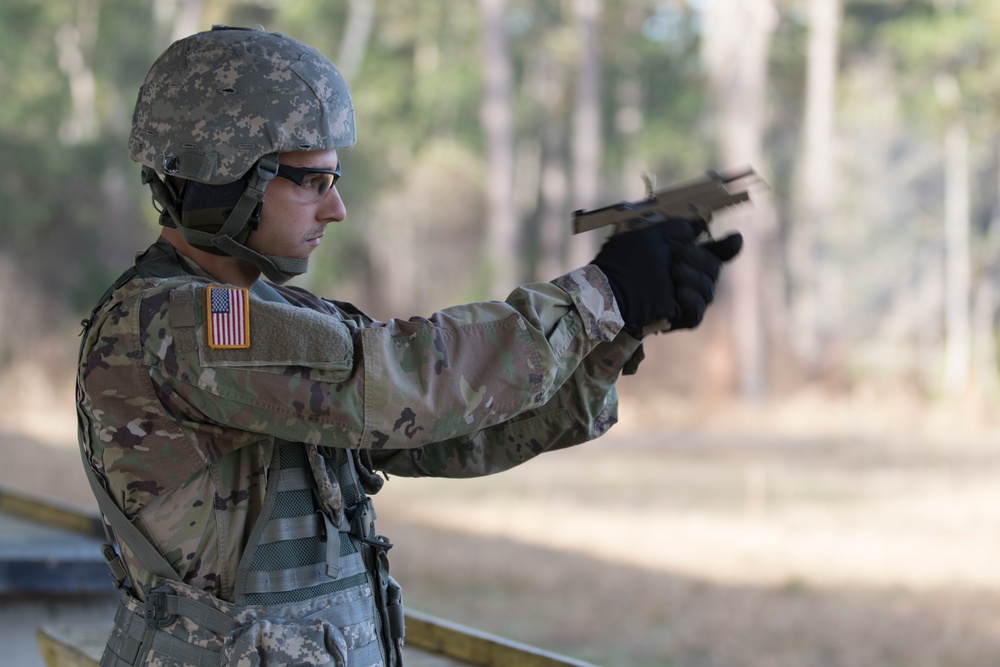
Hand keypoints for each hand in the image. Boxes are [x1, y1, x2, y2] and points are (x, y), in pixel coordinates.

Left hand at [590, 220, 741, 336]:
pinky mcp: (678, 319)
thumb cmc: (624, 260)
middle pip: (714, 269)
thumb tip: (702, 221)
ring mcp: (684, 300)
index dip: (728, 246)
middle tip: (679, 254)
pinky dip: (692, 300)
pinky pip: (697, 312)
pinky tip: (680, 292)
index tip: (734, 238)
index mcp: (684, 257)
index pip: (715, 252)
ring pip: (708, 290)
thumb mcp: (650, 236)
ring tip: (674, 271)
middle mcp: (688, 278)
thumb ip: (678, 229)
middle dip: (700, 258)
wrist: (607, 289)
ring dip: (694, 277)